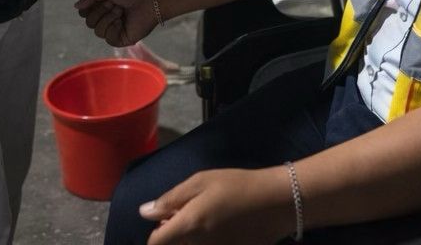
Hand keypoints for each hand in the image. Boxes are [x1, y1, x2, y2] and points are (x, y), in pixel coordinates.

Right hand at [75, 0, 155, 46]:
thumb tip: (76, 7)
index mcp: (105, 6)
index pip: (85, 12)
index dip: (90, 5)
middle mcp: (110, 19)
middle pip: (89, 22)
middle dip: (99, 10)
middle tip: (114, 3)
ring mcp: (116, 29)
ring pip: (96, 31)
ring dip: (106, 17)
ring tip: (120, 10)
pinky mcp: (123, 39)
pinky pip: (107, 38)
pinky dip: (112, 27)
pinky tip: (121, 20)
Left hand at [140, 167, 292, 244]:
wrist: (276, 203)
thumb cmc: (236, 186)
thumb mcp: (201, 181)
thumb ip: (171, 199)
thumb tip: (144, 213)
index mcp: (187, 226)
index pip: (155, 242)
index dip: (156, 232)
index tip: (165, 221)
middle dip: (172, 236)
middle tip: (186, 217)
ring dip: (188, 240)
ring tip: (204, 222)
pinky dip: (206, 242)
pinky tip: (219, 229)